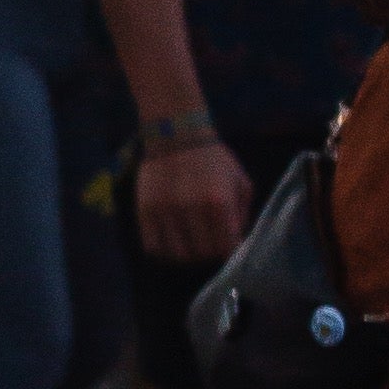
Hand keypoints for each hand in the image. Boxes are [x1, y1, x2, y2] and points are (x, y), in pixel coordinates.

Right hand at [133, 132, 252, 267]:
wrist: (176, 135)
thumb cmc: (213, 159)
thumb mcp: (240, 181)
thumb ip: (242, 214)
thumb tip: (235, 240)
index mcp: (219, 203)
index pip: (225, 248)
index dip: (227, 251)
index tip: (226, 245)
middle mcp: (191, 210)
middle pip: (201, 254)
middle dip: (207, 253)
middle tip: (207, 242)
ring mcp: (166, 212)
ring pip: (176, 254)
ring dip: (185, 253)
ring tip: (188, 242)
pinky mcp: (146, 211)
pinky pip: (153, 246)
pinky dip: (163, 249)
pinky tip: (170, 240)